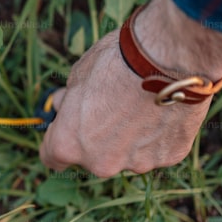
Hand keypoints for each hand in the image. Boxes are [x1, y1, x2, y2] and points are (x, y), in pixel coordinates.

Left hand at [39, 0, 221, 177]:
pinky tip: (164, 110)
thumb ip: (69, 101)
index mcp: (69, 145)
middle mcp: (101, 163)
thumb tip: (64, 106)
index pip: (52, 157)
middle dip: (98, 139)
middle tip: (113, 108)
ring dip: (130, 139)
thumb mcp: (77, 76)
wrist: (168, 57)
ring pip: (129, 155)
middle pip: (93, 158)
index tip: (67, 129)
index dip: (59, 139)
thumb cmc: (116, 62)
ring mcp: (137, 163)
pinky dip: (159, 135)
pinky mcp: (169, 157)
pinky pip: (159, 149)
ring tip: (143, 106)